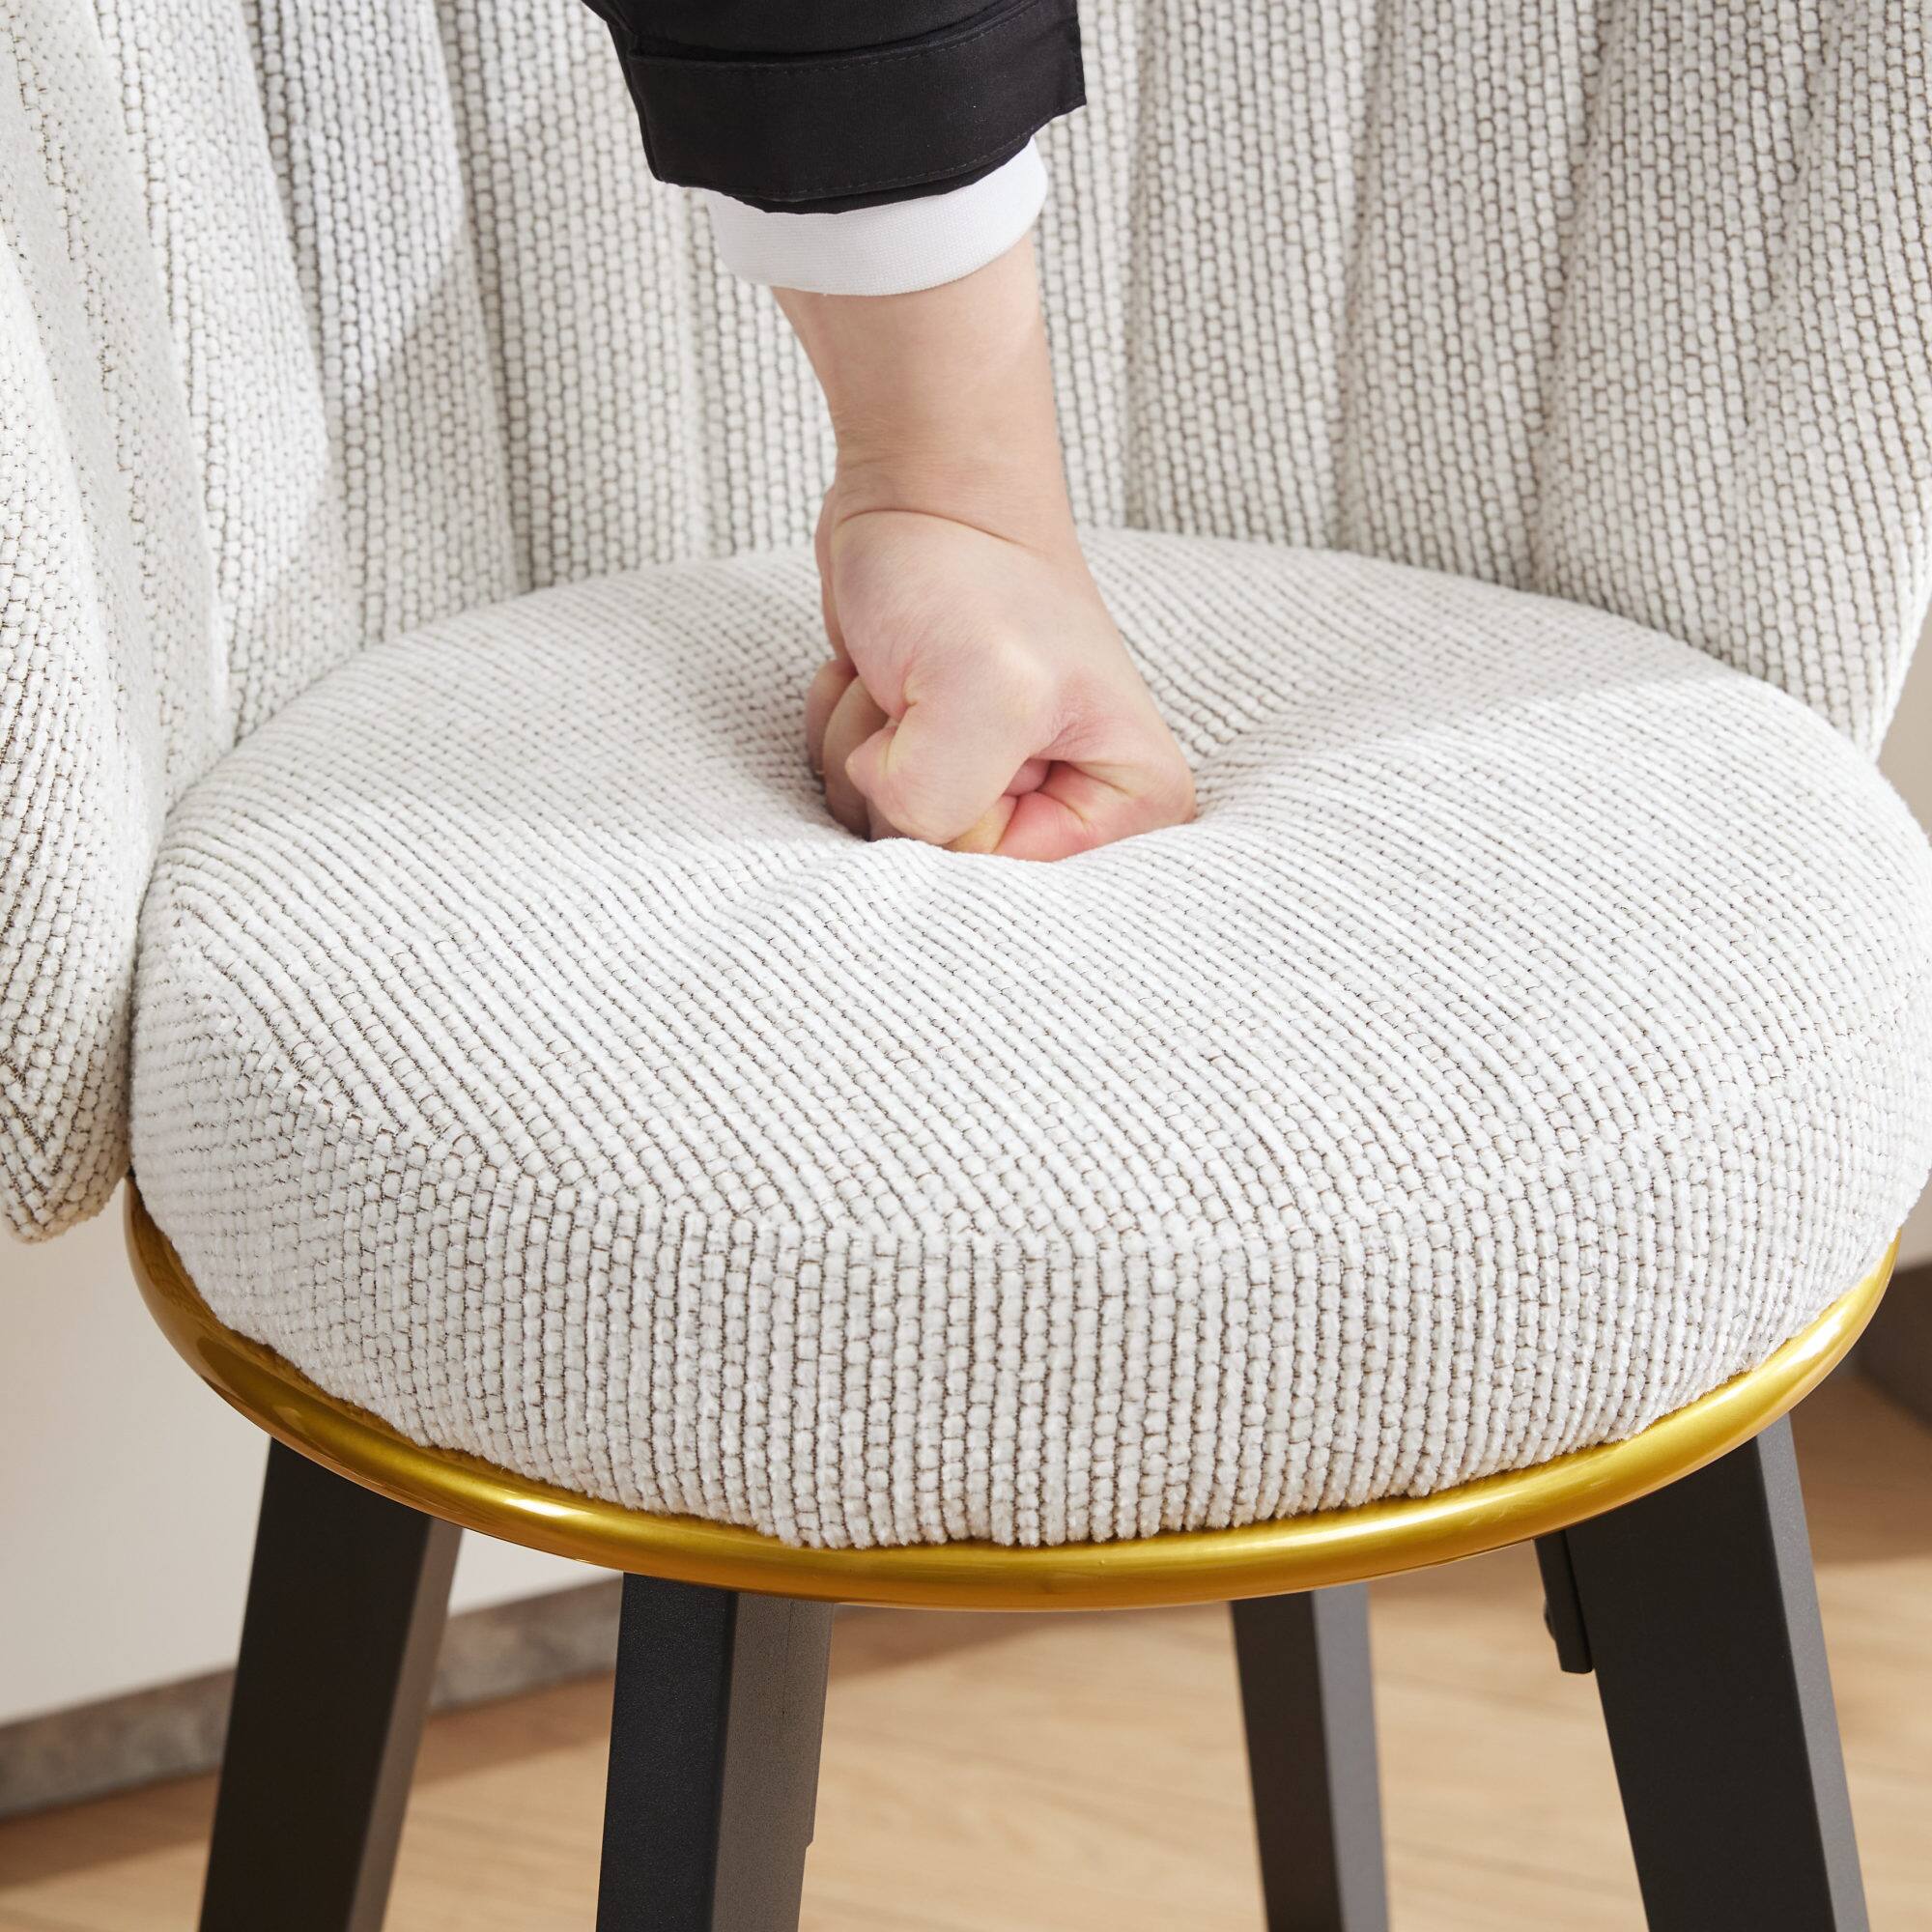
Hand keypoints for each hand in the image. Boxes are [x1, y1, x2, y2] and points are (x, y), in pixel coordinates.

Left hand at [780, 240, 1193, 859]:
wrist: (921, 490)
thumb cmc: (973, 573)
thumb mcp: (982, 690)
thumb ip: (941, 799)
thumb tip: (885, 825)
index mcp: (1131, 808)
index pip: (1010, 883)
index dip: (958, 812)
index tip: (969, 731)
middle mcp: (1071, 810)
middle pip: (942, 870)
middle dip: (905, 775)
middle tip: (931, 695)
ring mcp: (992, 787)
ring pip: (883, 836)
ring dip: (865, 746)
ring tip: (909, 675)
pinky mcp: (924, 761)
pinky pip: (849, 797)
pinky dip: (842, 730)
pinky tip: (880, 674)